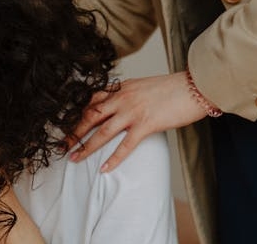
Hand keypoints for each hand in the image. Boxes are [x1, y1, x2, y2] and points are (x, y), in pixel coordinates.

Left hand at [67, 71, 207, 171]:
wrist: (194, 87)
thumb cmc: (172, 88)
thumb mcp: (143, 86)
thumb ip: (129, 95)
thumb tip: (119, 106)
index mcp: (121, 88)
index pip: (92, 101)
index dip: (78, 115)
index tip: (68, 126)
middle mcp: (122, 98)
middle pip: (90, 116)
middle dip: (74, 132)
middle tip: (62, 145)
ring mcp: (133, 112)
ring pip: (102, 132)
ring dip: (86, 147)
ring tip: (74, 158)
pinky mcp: (146, 124)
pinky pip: (125, 145)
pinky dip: (113, 159)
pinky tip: (104, 169)